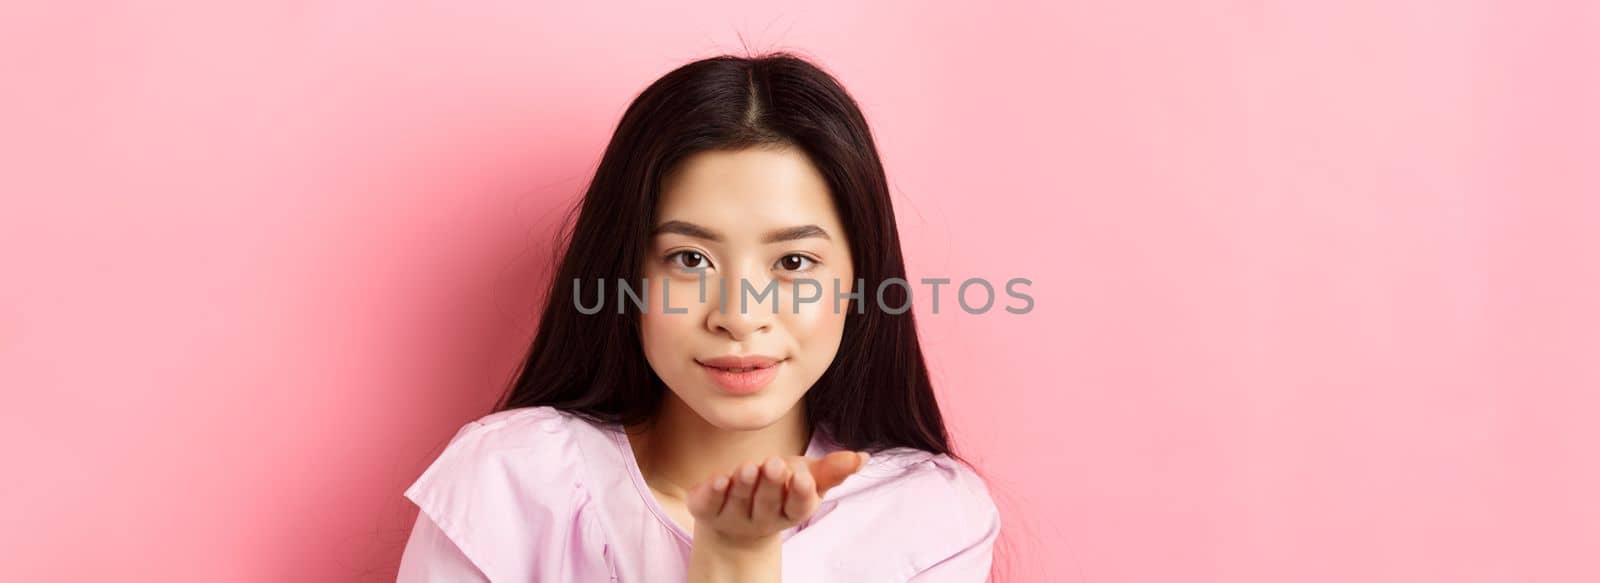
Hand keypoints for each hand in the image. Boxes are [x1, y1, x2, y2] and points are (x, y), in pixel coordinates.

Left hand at [686, 450, 869, 544]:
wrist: (736, 520)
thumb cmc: (780, 491)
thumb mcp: (807, 478)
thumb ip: (832, 470)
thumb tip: (862, 457)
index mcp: (790, 511)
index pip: (798, 507)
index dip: (801, 494)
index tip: (803, 477)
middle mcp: (762, 519)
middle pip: (767, 504)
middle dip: (771, 485)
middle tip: (775, 464)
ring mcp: (732, 518)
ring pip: (739, 502)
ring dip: (744, 485)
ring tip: (749, 467)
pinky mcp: (706, 511)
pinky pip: (709, 505)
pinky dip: (713, 492)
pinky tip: (718, 478)